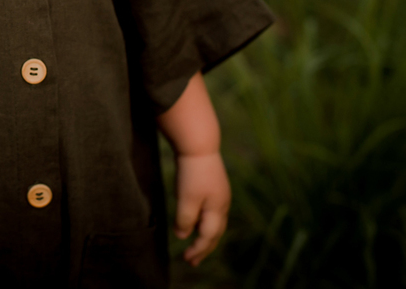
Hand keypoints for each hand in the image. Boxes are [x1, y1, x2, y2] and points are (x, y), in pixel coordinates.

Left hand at [174, 151, 229, 265]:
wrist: (199, 145)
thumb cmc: (192, 173)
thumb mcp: (186, 199)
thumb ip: (185, 220)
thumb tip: (182, 237)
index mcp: (218, 209)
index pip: (208, 237)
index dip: (198, 249)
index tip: (187, 260)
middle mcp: (223, 205)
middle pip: (215, 233)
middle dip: (204, 248)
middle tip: (193, 261)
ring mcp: (220, 195)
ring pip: (215, 223)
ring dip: (205, 237)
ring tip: (196, 246)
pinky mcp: (214, 187)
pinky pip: (211, 212)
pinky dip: (204, 223)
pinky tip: (197, 223)